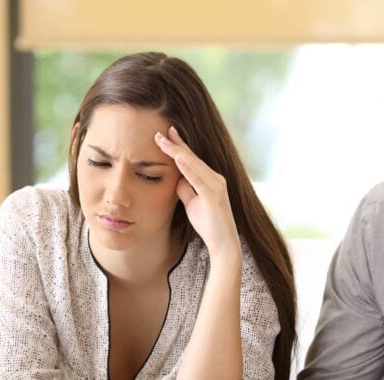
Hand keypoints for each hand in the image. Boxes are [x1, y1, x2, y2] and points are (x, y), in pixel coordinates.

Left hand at [155, 126, 240, 257]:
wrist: (223, 243)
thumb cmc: (208, 224)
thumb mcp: (191, 203)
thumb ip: (185, 189)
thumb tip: (176, 178)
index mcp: (210, 179)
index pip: (191, 160)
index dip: (178, 147)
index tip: (166, 135)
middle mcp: (215, 178)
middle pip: (192, 158)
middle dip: (175, 144)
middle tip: (160, 131)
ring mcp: (216, 186)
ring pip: (193, 164)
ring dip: (177, 151)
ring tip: (163, 140)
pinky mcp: (213, 195)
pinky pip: (198, 178)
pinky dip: (187, 167)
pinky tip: (177, 157)